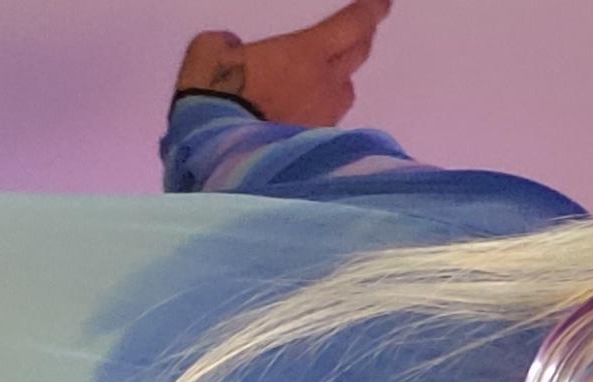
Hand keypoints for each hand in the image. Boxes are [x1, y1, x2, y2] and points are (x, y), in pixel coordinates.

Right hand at [172, 0, 390, 128]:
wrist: (219, 155)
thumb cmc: (215, 97)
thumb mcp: (208, 51)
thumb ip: (227, 43)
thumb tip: (232, 46)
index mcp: (305, 53)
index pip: (352, 25)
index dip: (371, 10)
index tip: (384, 3)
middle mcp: (324, 84)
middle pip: (357, 55)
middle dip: (361, 39)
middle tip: (361, 31)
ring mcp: (323, 118)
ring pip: (345, 92)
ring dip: (341, 79)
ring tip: (329, 77)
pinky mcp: (315, 145)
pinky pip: (328, 120)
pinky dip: (321, 111)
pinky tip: (303, 114)